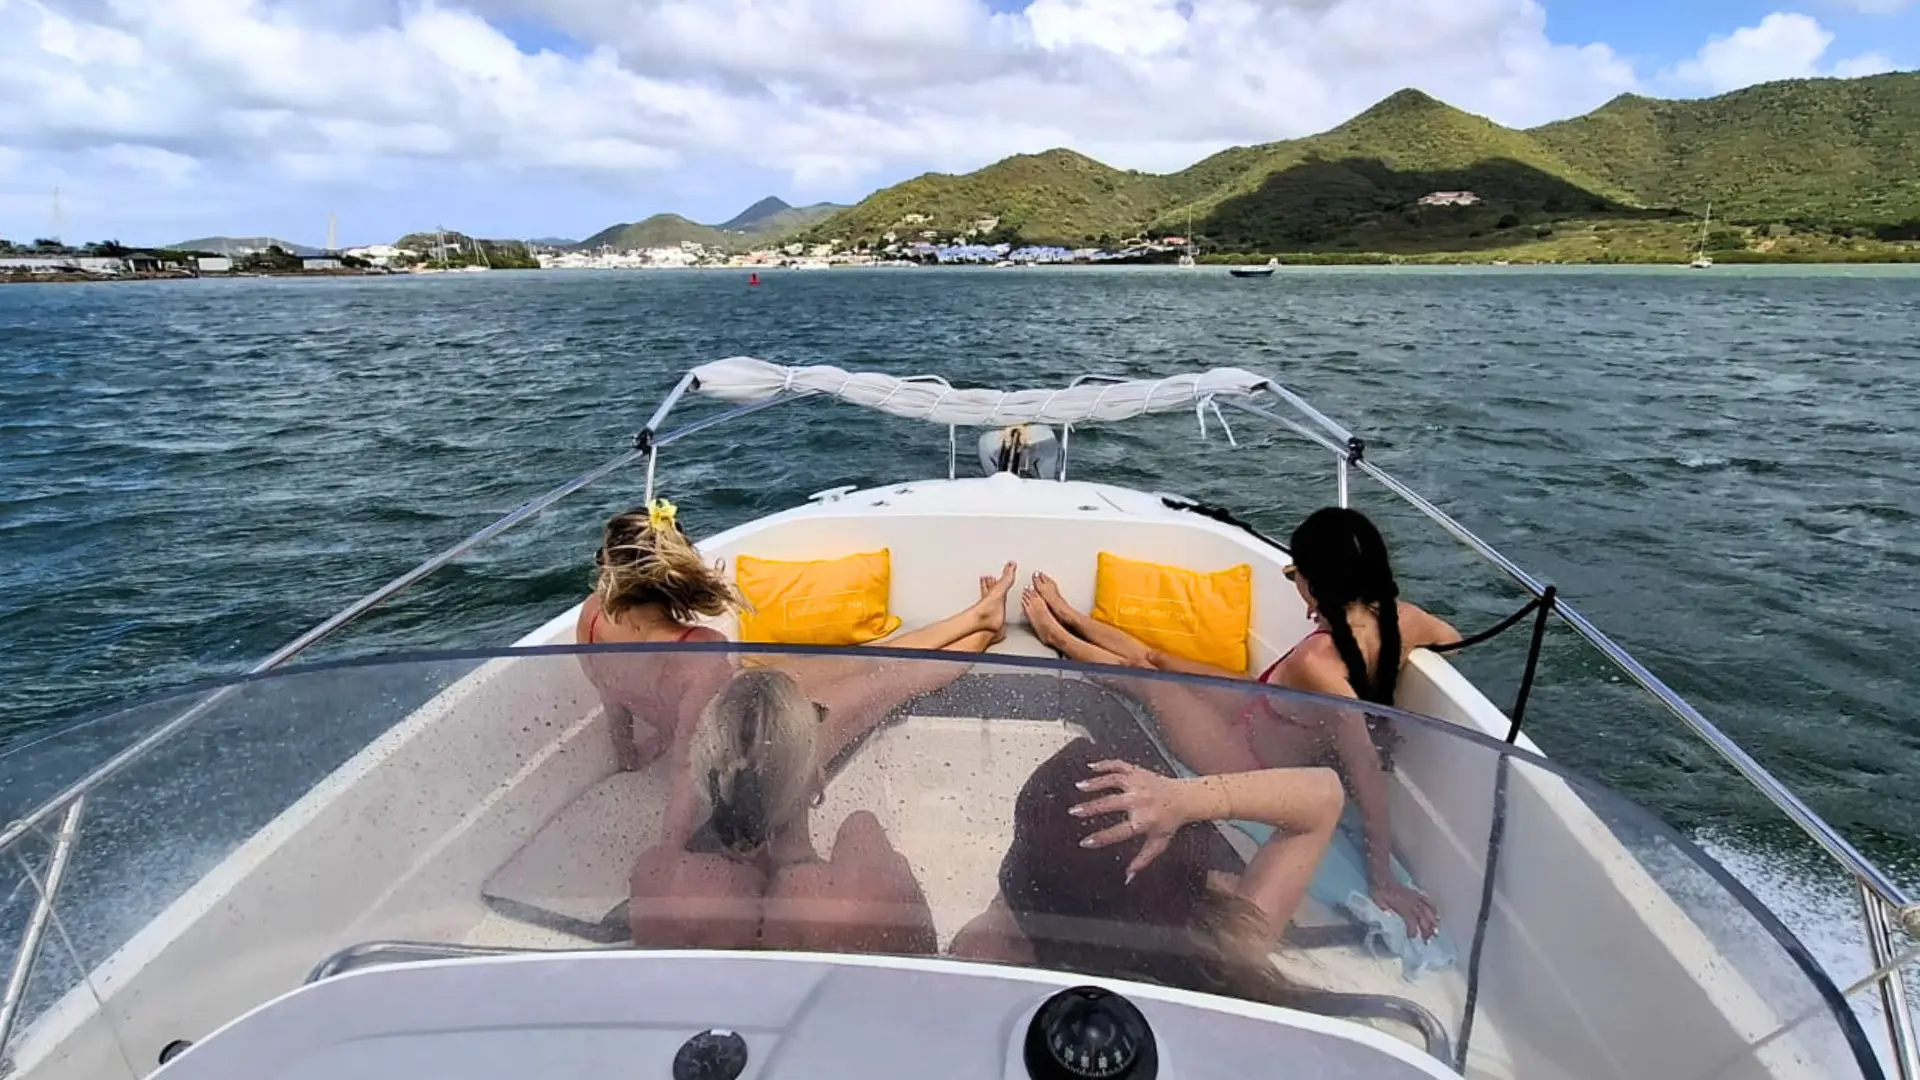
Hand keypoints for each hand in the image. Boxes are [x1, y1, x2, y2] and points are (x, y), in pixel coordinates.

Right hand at [1071, 760, 1199, 881]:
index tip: (1084, 842)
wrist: (1185, 798)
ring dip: (1095, 783)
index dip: (1101, 837)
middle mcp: (1140, 801)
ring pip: (1113, 780)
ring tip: (1078, 787)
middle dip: (1091, 808)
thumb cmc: (1169, 823)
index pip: (1118, 831)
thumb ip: (1142, 861)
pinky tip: (1090, 767)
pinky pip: (1119, 765)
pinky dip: (1105, 765)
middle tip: (1074, 811)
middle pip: (1111, 803)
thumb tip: (1127, 879)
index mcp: (1144, 821)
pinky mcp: (1138, 772)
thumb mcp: (1158, 844)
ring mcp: (1138, 784)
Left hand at [1370, 879, 1438, 939]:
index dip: (1413, 930)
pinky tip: (1437, 915)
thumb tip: (1389, 916)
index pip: (1411, 920)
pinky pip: (1428, 901)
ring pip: (1428, 910)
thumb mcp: (1378, 900)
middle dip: (1427, 930)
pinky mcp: (1416, 894)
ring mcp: (1415, 898)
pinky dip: (1434, 908)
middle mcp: (1411, 902)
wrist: (1383, 877)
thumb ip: (1384, 908)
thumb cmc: (1379, 890)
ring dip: (1433, 921)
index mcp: (1402, 905)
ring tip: (1436, 931)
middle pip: (1423, 918)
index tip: (1412, 937)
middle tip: (1428, 940)